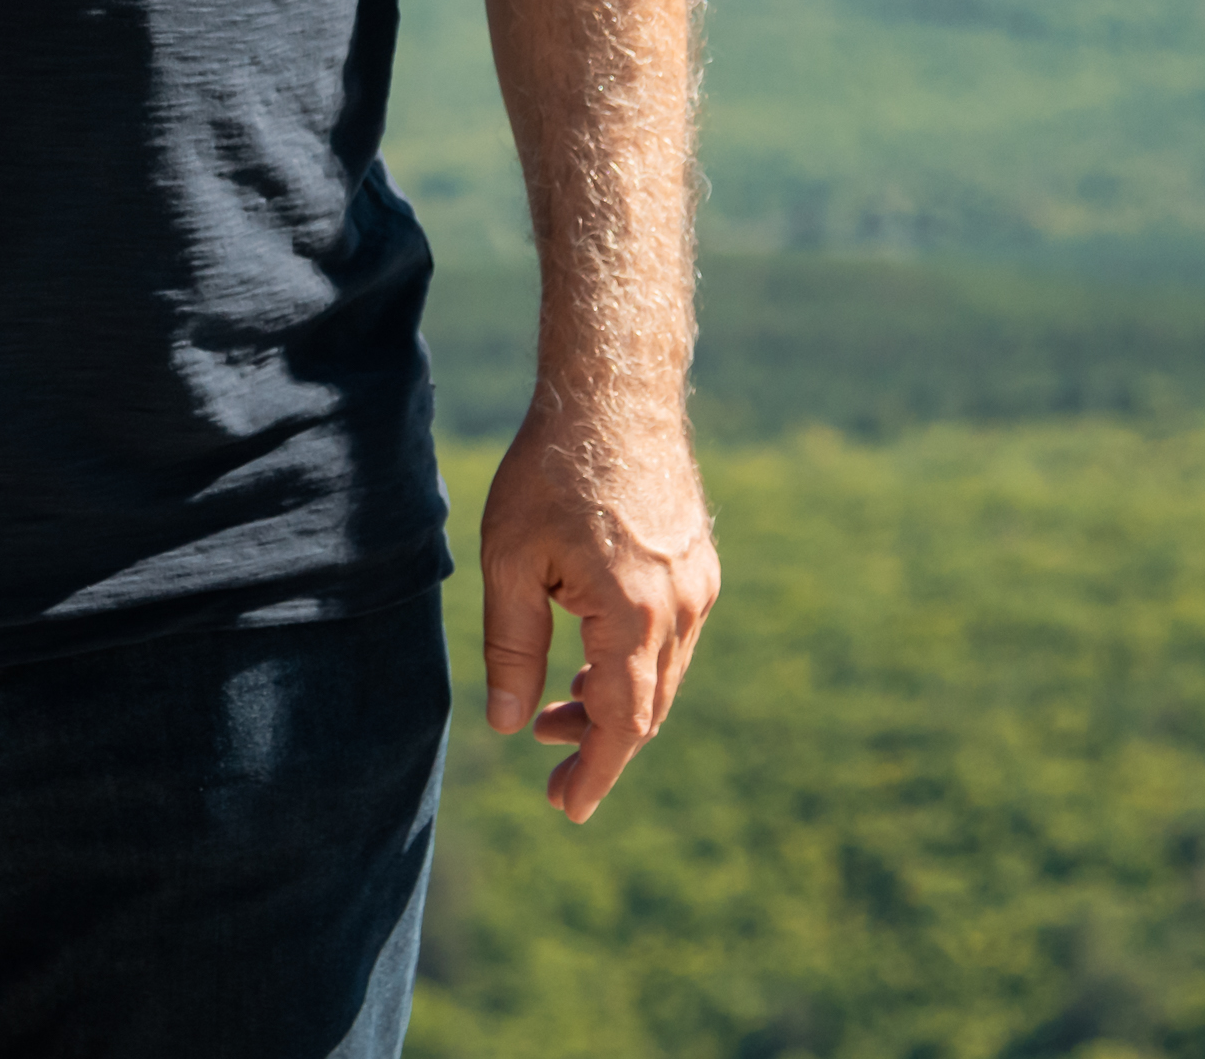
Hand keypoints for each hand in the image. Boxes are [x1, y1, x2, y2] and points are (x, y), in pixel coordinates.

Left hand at [477, 401, 717, 822]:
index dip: (595, 774)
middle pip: (646, 708)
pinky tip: (590, 660)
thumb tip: (505, 724)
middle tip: (547, 762)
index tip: (567, 809)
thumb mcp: (510, 561)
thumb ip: (510, 647)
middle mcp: (681, 609)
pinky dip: (634, 665)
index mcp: (633, 615)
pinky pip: (672, 640)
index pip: (622, 724)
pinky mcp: (700, 566)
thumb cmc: (549, 472)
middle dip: (599, 745)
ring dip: (614, 703)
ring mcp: (698, 586)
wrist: (613, 395)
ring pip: (662, 677)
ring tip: (555, 711)